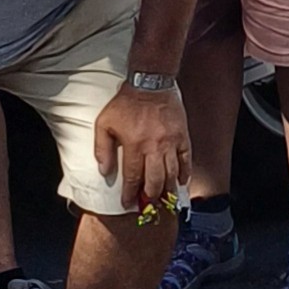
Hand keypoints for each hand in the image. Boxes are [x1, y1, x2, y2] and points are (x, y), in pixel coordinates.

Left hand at [89, 84, 190, 215]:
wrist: (150, 83)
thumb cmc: (125, 103)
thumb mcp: (104, 123)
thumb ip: (102, 149)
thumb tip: (104, 171)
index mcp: (134, 145)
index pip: (132, 177)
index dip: (130, 193)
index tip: (128, 203)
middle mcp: (154, 147)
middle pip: (154, 180)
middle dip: (150, 195)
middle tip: (148, 204)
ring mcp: (171, 142)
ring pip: (171, 173)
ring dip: (167, 189)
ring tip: (165, 199)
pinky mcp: (182, 136)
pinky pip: (186, 159)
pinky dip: (185, 173)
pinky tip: (182, 182)